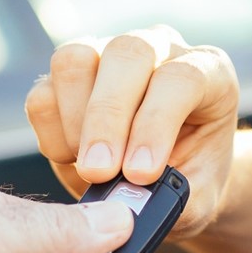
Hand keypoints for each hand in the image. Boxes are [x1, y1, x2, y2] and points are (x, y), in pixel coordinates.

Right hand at [25, 26, 238, 238]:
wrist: (171, 178)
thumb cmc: (193, 181)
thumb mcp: (198, 198)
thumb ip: (174, 200)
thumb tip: (128, 202)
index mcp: (207, 72)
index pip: (180, 79)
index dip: (155, 125)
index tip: (140, 174)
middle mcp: (158, 50)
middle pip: (126, 54)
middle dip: (107, 119)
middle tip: (99, 173)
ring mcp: (107, 54)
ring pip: (75, 61)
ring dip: (74, 122)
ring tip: (90, 169)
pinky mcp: (68, 78)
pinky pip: (43, 93)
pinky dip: (51, 134)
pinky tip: (73, 160)